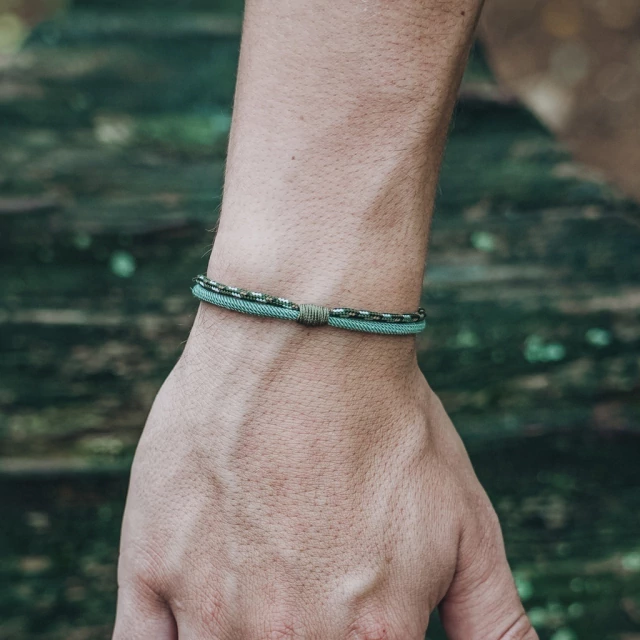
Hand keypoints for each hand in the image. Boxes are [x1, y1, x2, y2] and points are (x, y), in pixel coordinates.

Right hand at [114, 304, 535, 638]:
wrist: (307, 341)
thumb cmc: (387, 422)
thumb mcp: (466, 525)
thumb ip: (498, 622)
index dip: (364, 634)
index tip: (351, 611)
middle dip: (303, 627)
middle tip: (305, 579)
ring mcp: (209, 609)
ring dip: (244, 633)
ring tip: (269, 579)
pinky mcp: (152, 567)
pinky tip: (203, 608)